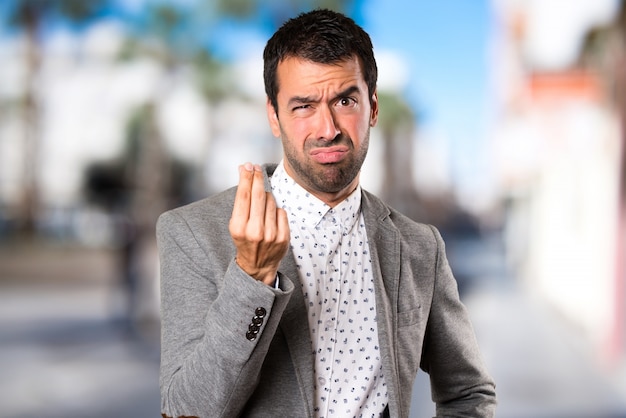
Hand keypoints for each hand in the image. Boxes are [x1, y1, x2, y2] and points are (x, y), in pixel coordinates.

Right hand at [229, 163, 289, 284]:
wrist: (258, 266)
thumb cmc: (245, 240)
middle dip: (257, 177)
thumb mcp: (236, 224)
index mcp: (239, 228)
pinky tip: (270, 218)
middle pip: (258, 194)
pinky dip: (276, 211)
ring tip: (260, 205)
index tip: (247, 165)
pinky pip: (281, 211)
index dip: (246, 177)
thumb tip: (245, 171)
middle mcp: (254, 231)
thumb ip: (241, 201)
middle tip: (256, 167)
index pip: (244, 195)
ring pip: (270, 201)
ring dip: (266, 197)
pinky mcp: (283, 237)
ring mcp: (271, 235)